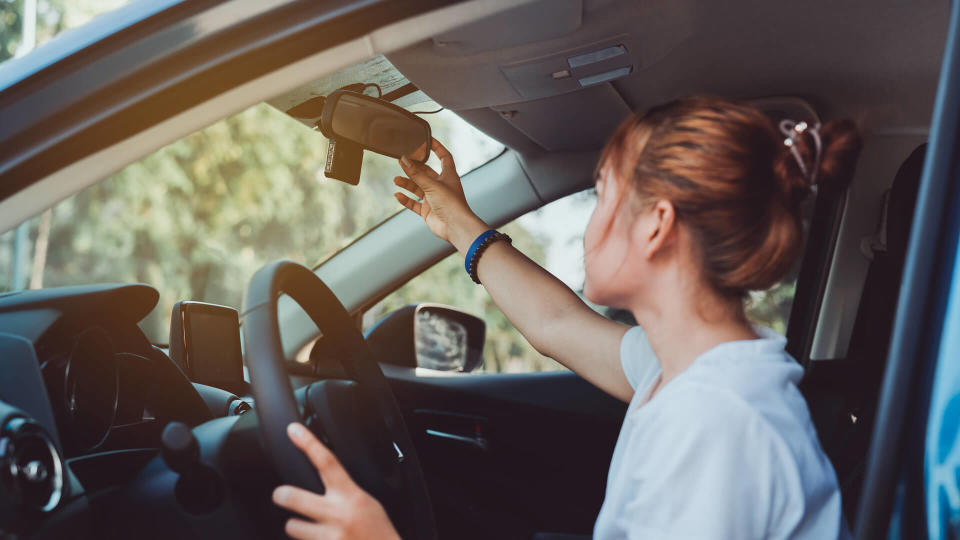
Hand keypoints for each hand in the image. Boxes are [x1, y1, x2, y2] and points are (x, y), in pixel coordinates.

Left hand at [272, 423, 399, 539]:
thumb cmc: (378, 533)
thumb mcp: (366, 504)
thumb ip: (345, 493)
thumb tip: (324, 479)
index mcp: (351, 496)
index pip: (327, 462)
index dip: (308, 443)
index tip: (294, 431)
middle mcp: (338, 515)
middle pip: (294, 497)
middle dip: (281, 495)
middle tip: (280, 495)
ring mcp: (330, 537)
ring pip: (292, 526)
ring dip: (297, 527)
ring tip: (311, 529)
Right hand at [393, 138, 487, 252]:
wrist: (455, 227)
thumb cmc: (451, 204)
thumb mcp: (432, 185)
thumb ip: (416, 174)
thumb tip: (404, 160)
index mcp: (449, 176)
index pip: (444, 157)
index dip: (437, 147)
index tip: (426, 139)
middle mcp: (442, 186)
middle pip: (426, 173)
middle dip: (413, 168)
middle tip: (401, 161)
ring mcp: (434, 199)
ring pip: (418, 188)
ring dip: (407, 183)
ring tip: (396, 179)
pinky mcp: (428, 211)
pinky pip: (414, 204)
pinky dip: (406, 200)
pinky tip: (397, 195)